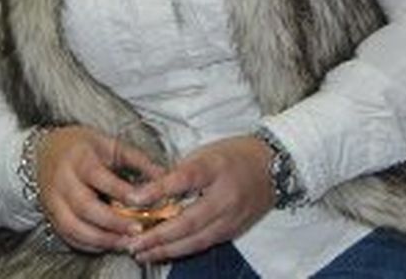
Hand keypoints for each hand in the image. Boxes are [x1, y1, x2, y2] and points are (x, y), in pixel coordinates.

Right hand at [35, 125, 168, 252]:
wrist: (45, 151)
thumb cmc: (82, 147)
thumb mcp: (109, 144)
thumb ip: (136, 159)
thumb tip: (164, 177)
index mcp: (79, 158)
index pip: (98, 177)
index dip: (121, 191)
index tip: (142, 201)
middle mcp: (62, 181)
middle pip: (84, 207)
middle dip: (113, 222)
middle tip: (137, 230)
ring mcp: (53, 201)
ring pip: (74, 227)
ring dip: (101, 239)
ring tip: (126, 243)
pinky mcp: (51, 216)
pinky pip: (68, 236)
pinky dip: (88, 245)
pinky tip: (108, 245)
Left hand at [123, 135, 273, 263]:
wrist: (274, 167)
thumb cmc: (235, 155)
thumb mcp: (205, 153)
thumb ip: (180, 173)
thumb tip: (150, 191)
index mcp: (216, 168)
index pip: (184, 179)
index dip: (157, 190)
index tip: (132, 198)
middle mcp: (225, 196)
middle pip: (188, 220)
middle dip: (157, 235)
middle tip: (132, 242)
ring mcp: (231, 218)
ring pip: (195, 240)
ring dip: (166, 249)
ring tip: (142, 253)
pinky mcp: (233, 231)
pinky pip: (204, 244)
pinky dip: (181, 250)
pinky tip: (163, 252)